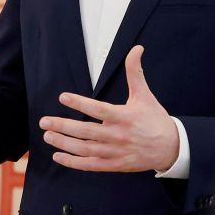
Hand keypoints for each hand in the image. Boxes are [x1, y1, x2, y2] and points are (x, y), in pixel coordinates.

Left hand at [39, 45, 178, 172]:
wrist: (170, 148)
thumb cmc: (155, 120)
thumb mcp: (145, 95)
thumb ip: (135, 72)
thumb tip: (137, 49)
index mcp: (123, 117)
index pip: (97, 109)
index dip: (79, 103)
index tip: (62, 97)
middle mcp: (116, 135)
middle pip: (85, 131)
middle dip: (63, 126)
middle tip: (44, 121)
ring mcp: (114, 152)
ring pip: (84, 149)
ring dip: (64, 143)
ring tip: (48, 135)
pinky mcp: (114, 165)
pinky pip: (90, 165)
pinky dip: (73, 162)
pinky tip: (58, 156)